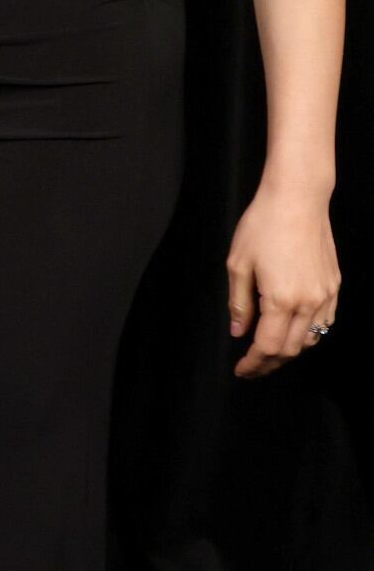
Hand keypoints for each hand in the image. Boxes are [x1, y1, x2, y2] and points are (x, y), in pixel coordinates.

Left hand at [226, 180, 341, 377]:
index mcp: (281, 299)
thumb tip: (238, 331)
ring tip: (268, 352)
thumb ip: (238, 303)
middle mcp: (308, 302)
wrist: (298, 200)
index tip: (241, 370)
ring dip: (290, 351)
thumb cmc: (263, 226)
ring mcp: (325, 295)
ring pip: (311, 339)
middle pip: (291, 349)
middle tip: (251, 367)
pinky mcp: (334, 286)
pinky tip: (293, 331)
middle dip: (270, 363)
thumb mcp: (238, 264)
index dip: (253, 363)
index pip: (268, 346)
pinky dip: (308, 334)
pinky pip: (324, 322)